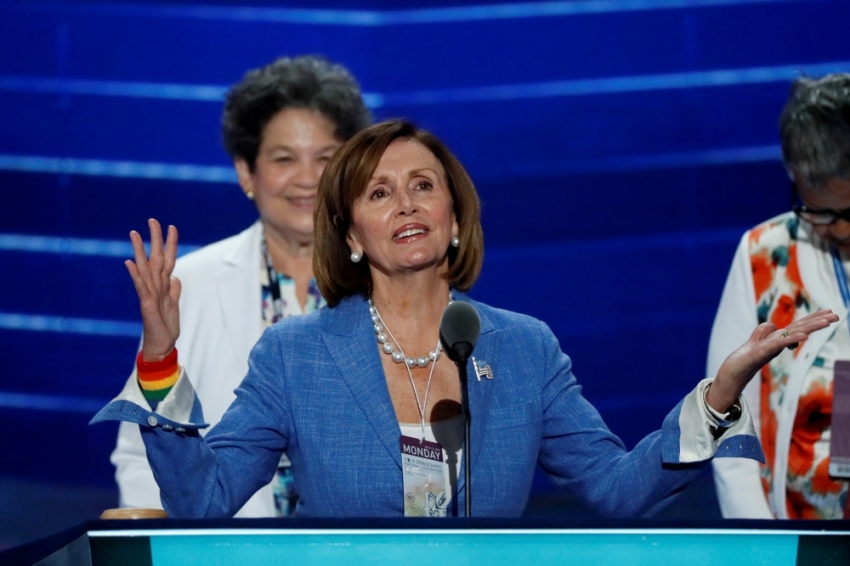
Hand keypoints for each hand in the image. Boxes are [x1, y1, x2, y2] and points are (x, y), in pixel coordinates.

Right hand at [125, 219, 180, 361]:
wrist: (162, 346)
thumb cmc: (166, 327)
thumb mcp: (174, 306)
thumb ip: (174, 291)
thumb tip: (175, 278)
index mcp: (163, 286)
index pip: (168, 260)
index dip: (170, 244)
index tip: (171, 227)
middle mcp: (154, 286)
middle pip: (155, 258)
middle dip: (155, 239)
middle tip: (152, 220)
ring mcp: (149, 294)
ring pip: (145, 268)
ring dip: (139, 251)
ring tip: (134, 234)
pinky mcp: (146, 304)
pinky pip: (141, 287)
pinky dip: (136, 275)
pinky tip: (129, 262)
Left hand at [707, 309, 838, 412]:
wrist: (731, 375)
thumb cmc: (743, 360)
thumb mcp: (753, 341)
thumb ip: (763, 332)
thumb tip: (773, 324)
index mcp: (777, 339)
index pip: (797, 326)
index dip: (812, 319)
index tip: (829, 311)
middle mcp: (776, 343)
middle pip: (800, 329)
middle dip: (818, 322)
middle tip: (837, 315)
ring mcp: (770, 348)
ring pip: (792, 335)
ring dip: (811, 327)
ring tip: (828, 321)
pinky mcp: (759, 353)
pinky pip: (777, 345)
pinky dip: (791, 340)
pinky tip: (804, 336)